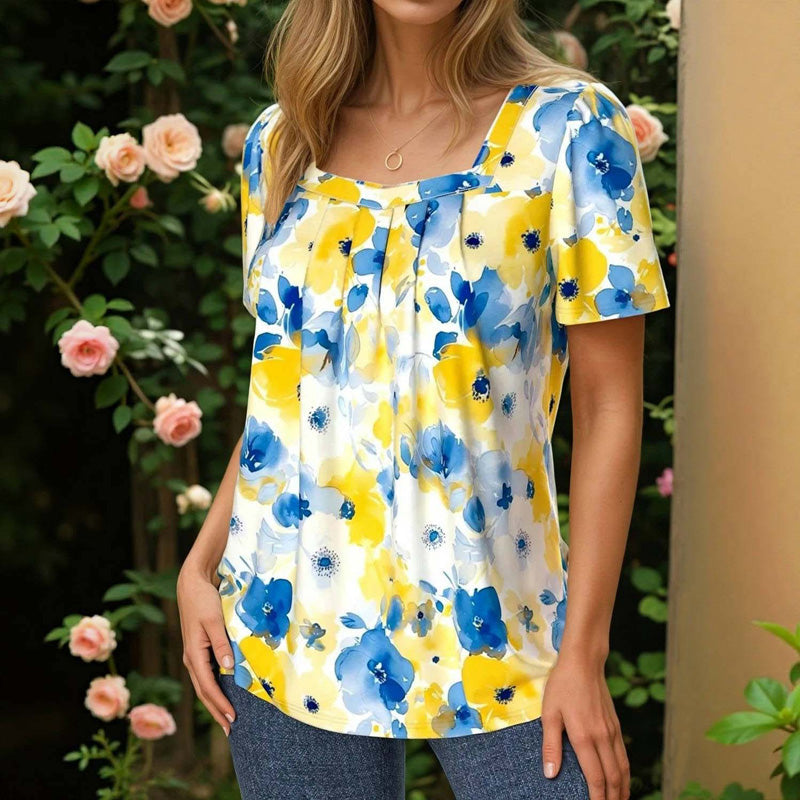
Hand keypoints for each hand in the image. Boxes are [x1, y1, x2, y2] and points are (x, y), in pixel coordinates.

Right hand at [177, 564, 236, 735]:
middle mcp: (192, 658)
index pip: (207, 687)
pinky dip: (215, 687)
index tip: (233, 718)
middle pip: (204, 691)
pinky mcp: (199, 648)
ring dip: (215, 702)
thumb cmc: (203, 600)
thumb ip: (221, 644)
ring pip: (204, 685)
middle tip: (231, 729)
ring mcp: (194, 654)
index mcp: (194, 654)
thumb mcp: (214, 620)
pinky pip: (207, 674)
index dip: (220, 704)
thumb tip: (229, 668)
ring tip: (227, 718)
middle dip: (216, 711)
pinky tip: (224, 693)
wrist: (192, 584)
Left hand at [540, 653, 629, 799]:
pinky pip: (624, 755)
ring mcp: (612, 732)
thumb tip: (550, 774)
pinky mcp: (616, 725)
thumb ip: (551, 746)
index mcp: (584, 738)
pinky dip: (626, 772)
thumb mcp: (549, 714)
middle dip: (612, 797)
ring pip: (623, 768)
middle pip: (613, 777)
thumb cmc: (562, 686)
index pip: (595, 777)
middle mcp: (603, 738)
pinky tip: (622, 778)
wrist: (584, 662)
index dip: (597, 798)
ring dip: (622, 788)